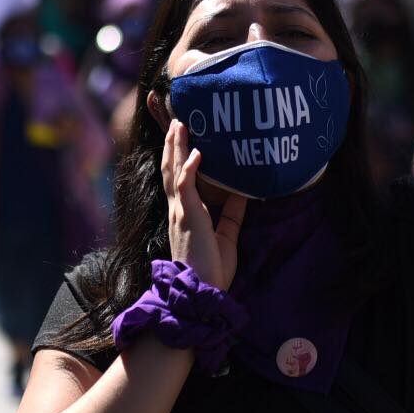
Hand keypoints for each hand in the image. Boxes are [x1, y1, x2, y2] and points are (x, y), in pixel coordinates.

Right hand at [162, 119, 245, 289]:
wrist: (201, 290)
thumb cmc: (211, 269)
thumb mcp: (226, 236)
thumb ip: (231, 214)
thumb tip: (242, 193)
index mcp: (185, 214)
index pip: (178, 179)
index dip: (178, 158)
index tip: (181, 138)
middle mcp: (177, 209)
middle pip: (170, 169)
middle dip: (173, 145)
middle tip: (176, 121)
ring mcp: (180, 211)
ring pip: (173, 171)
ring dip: (176, 147)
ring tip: (180, 126)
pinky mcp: (187, 216)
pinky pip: (185, 186)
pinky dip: (189, 167)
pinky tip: (196, 152)